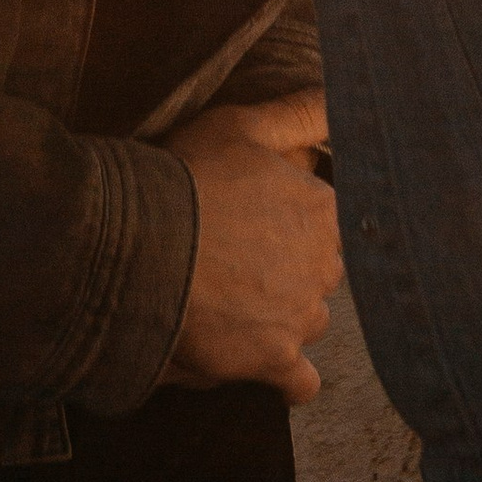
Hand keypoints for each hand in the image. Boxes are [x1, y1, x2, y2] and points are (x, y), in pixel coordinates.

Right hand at [164, 92, 343, 402]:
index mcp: (322, 208)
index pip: (328, 223)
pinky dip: (286, 379)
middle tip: (241, 262)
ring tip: (237, 306)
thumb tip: (340, 99)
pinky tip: (263, 365)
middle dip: (291, 270)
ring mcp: (301, 315)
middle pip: (319, 273)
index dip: (292, 225)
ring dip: (283, 317)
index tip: (260, 225)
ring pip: (308, 321)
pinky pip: (299, 382)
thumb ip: (298, 113)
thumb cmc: (188, 176)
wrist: (141, 244)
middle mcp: (324, 264)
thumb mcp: (241, 126)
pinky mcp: (275, 359)